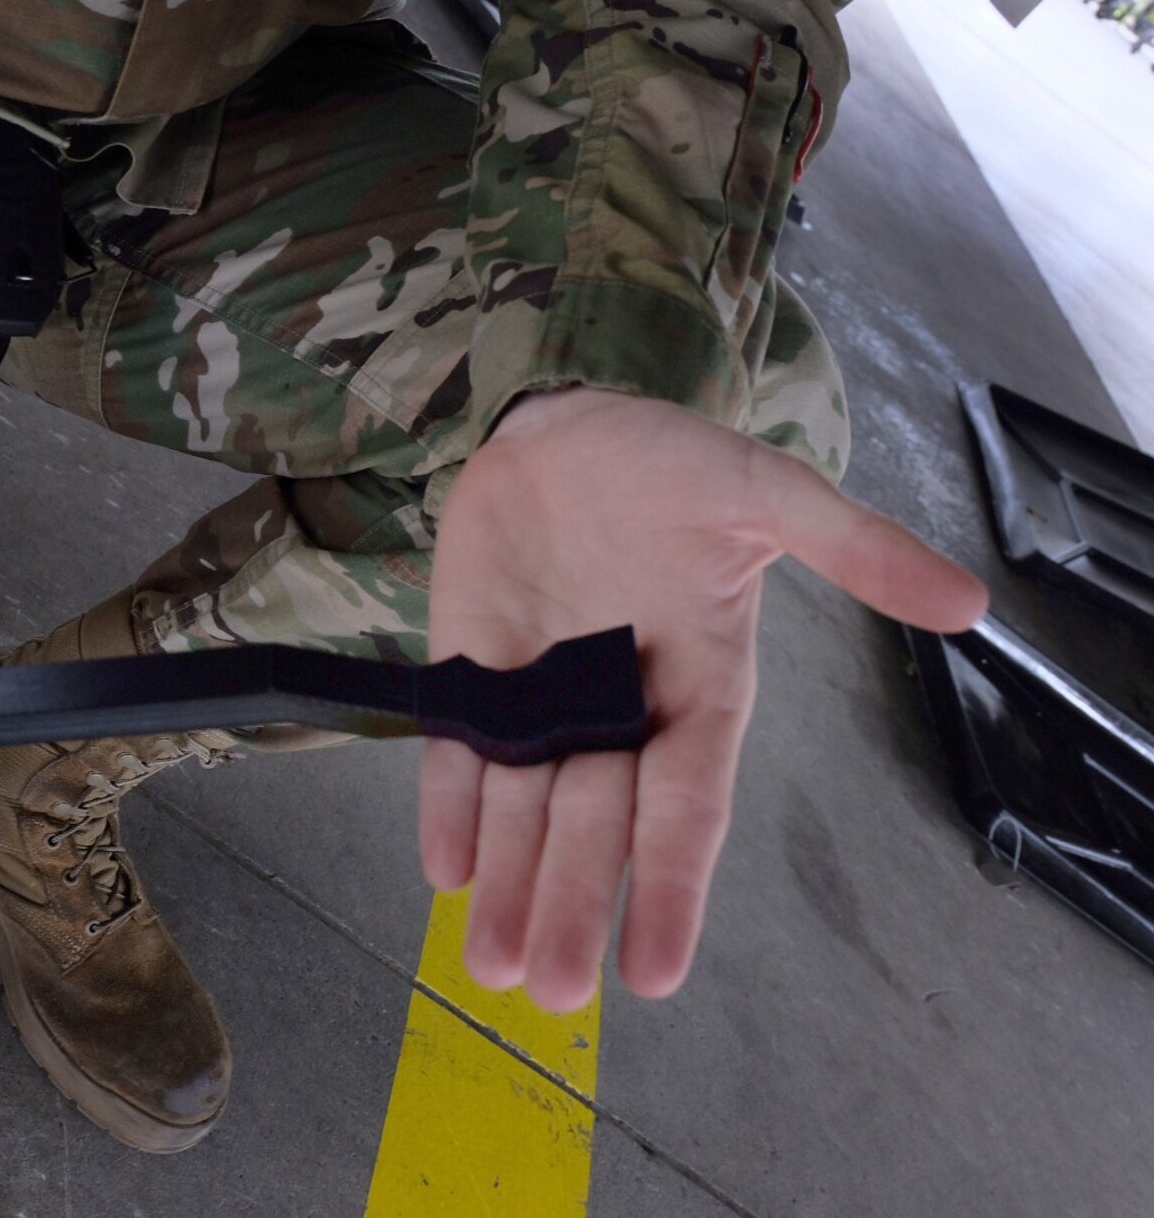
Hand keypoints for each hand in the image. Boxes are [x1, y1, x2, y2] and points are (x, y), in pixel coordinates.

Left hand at [421, 388, 984, 1010]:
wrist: (566, 422)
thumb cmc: (670, 462)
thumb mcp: (765, 493)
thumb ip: (851, 547)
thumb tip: (969, 603)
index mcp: (699, 693)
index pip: (688, 810)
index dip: (671, 889)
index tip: (654, 973)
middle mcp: (617, 714)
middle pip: (595, 829)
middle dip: (572, 906)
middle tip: (552, 993)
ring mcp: (538, 698)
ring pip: (523, 811)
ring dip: (507, 884)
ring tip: (493, 963)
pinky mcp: (470, 671)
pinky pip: (459, 754)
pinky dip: (451, 808)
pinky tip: (445, 867)